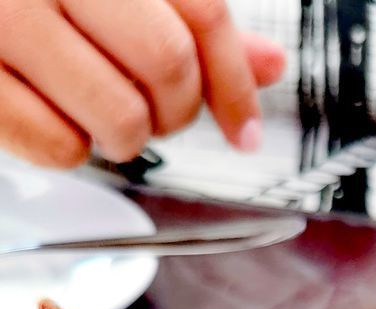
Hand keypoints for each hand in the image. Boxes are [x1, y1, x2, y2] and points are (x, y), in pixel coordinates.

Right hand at [0, 0, 285, 168]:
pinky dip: (71, 149)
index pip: (201, 11)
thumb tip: (270, 65)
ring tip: (99, 111)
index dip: (234, 83)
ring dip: (126, 137)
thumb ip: (189, 23)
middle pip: (168, 63)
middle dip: (176, 110)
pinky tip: (56, 115)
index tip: (245, 133)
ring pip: (121, 117)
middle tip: (154, 113)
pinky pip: (61, 147)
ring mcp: (7, 19)